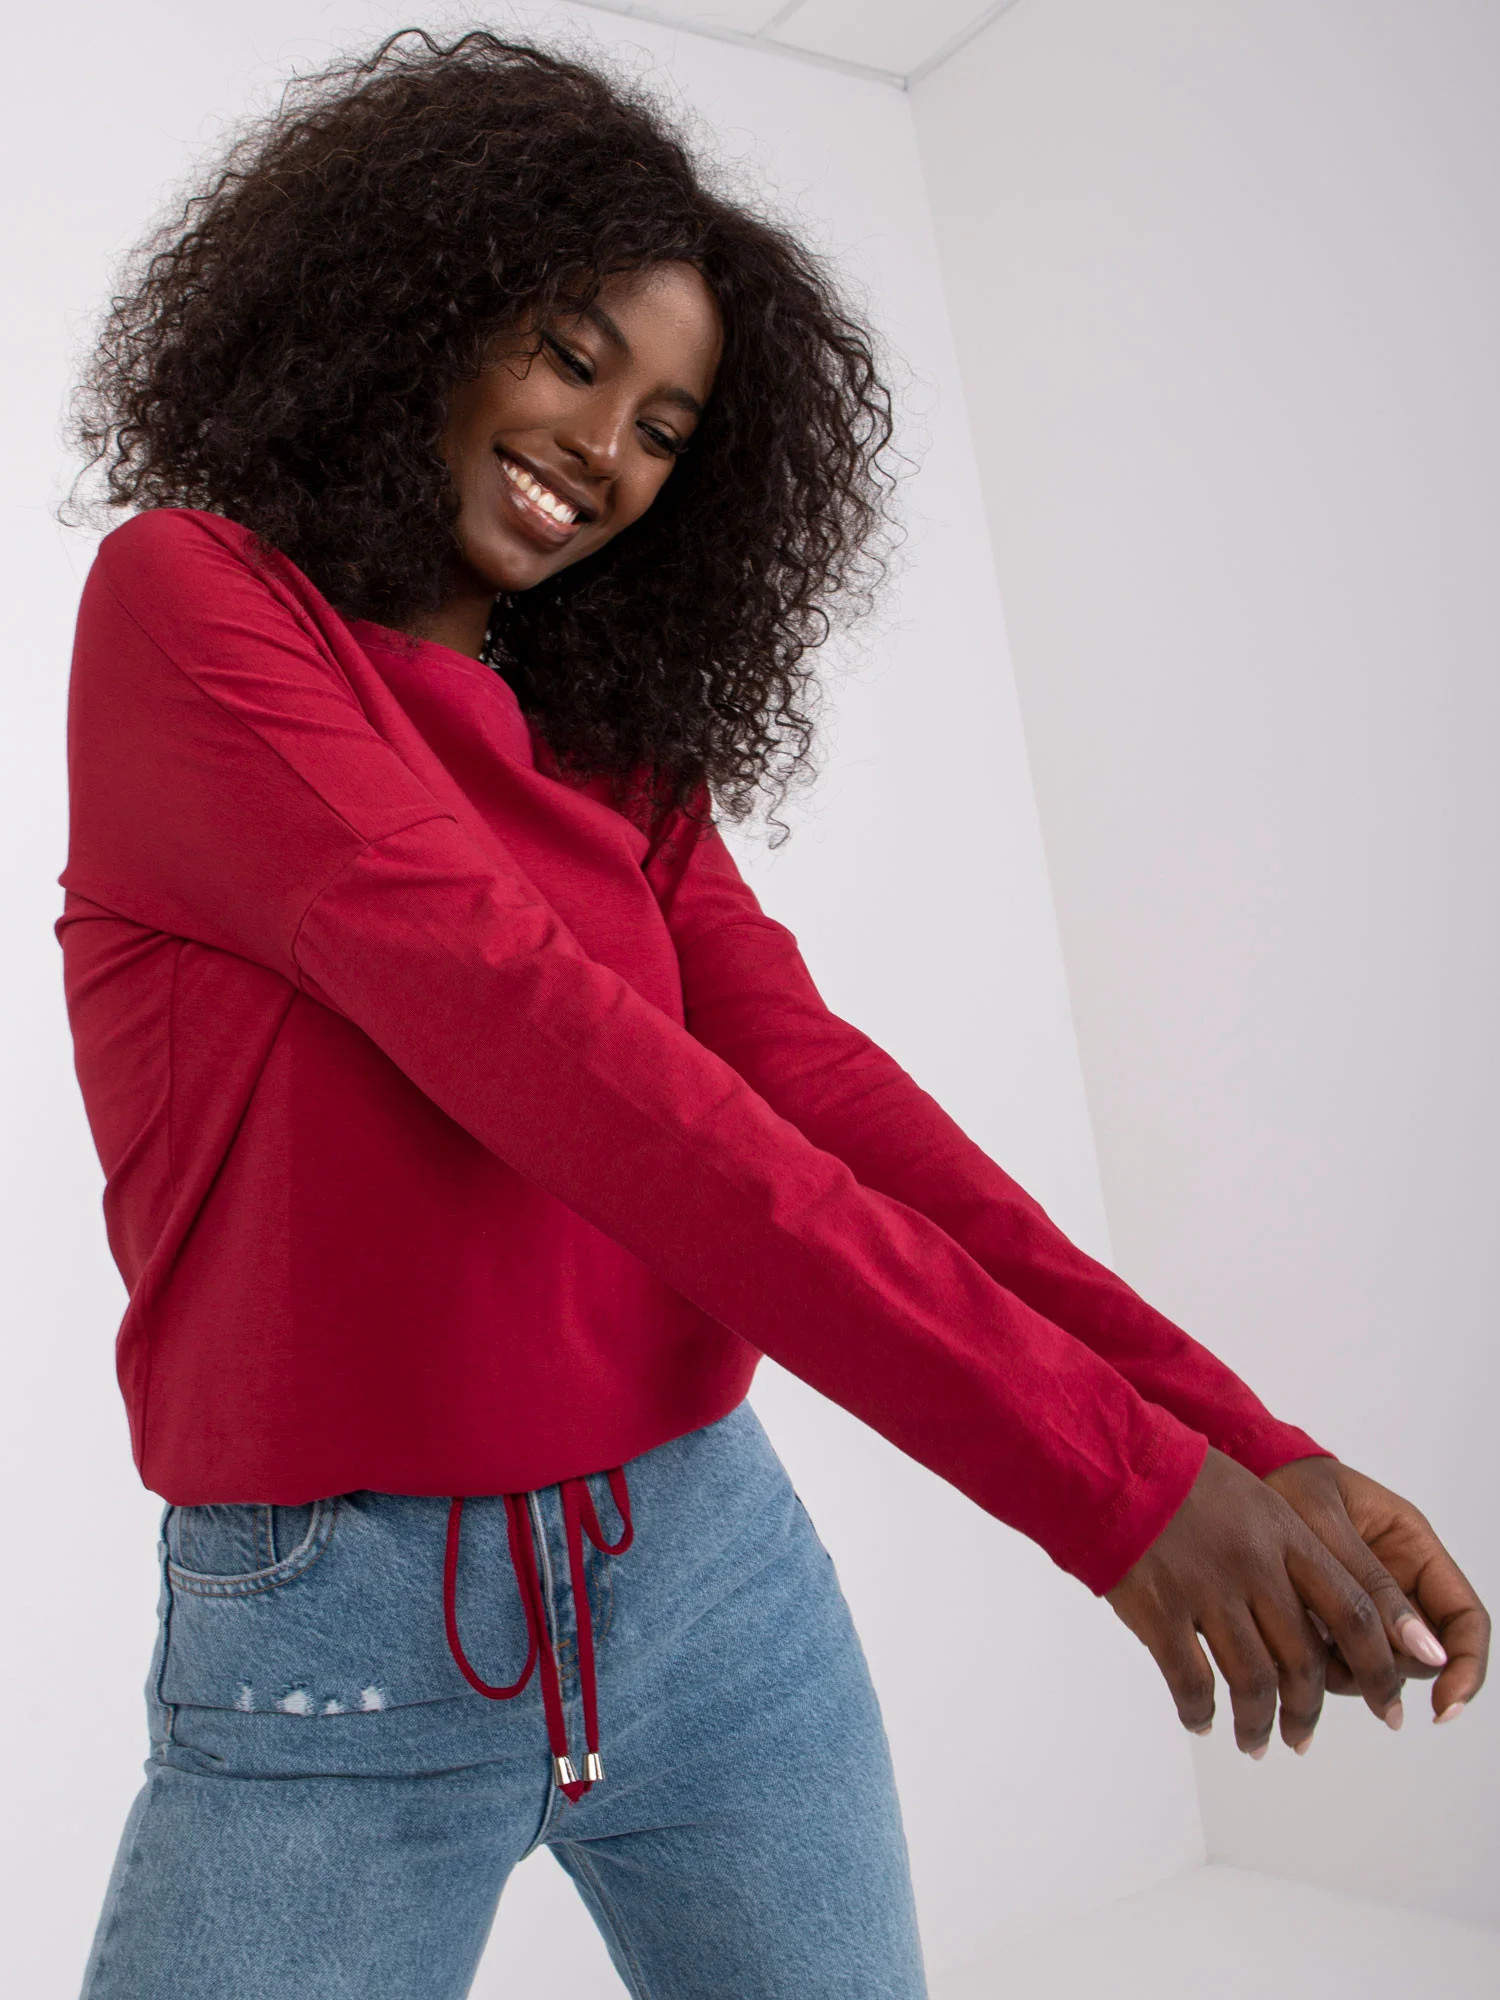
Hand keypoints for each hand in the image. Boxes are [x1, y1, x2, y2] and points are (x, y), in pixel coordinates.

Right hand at [1106, 1445, 1406, 1755]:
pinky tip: (1202, 1721)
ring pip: (1254, 1682)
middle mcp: (1255, 1566)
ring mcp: (1206, 1589)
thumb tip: (1323, 1624)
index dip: (1378, 1667)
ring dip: (1258, 1723)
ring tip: (1255, 1742)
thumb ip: (1292, 1556)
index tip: (1388, 1704)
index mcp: (1286, 1535)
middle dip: (1308, 1712)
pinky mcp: (1160, 1608)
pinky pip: (1192, 1681)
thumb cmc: (1186, 1481)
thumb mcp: (1257, 1501)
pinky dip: (1201, 1711)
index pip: (1354, 1612)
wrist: (1114, 1462)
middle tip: (1302, 1738)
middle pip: (1304, 1660)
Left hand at [1265, 1456, 1489, 1724]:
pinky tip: (1286, 1638)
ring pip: (1379, 1666)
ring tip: (1301, 1635)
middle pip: (1421, 1655)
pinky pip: (1341, 1663)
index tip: (1442, 1709)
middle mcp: (1400, 1583)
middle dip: (1387, 1669)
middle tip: (1336, 1653)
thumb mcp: (1326, 1524)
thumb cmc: (1288, 1484)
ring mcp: (1367, 1606)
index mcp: (1416, 1549)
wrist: (1243, 1474)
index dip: (1466, 1668)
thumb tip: (1428, 1653)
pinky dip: (1319, 1665)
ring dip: (1349, 1671)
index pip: (1466, 1618)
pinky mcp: (1332, 1623)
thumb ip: (1371, 1584)